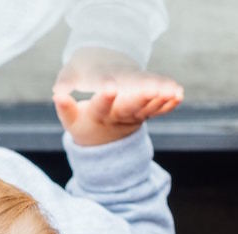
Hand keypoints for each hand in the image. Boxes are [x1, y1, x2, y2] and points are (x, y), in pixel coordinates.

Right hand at [52, 47, 182, 145]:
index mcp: (99, 115)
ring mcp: (134, 117)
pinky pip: (158, 111)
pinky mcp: (145, 115)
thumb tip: (58, 94)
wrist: (103, 142)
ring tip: (173, 89)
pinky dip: (169, 104)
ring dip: (162, 99)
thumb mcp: (70, 120)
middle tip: (152, 88)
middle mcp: (119, 116)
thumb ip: (65, 107)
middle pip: (131, 106)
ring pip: (149, 108)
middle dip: (142, 97)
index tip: (110, 86)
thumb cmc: (83, 124)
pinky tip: (179, 94)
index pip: (101, 106)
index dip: (105, 97)